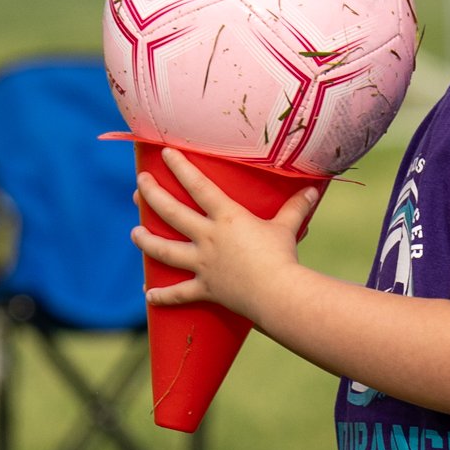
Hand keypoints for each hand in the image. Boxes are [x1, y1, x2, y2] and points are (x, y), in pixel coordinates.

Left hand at [131, 148, 319, 317]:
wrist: (277, 294)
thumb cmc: (283, 257)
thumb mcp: (288, 228)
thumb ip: (296, 207)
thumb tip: (314, 189)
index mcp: (227, 217)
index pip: (198, 186)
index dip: (180, 167)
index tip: (163, 153)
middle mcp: (208, 238)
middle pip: (172, 213)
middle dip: (152, 196)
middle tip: (139, 185)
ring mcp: (203, 264)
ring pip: (165, 251)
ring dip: (146, 241)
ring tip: (134, 233)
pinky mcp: (206, 289)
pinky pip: (180, 293)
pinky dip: (163, 296)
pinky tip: (148, 294)